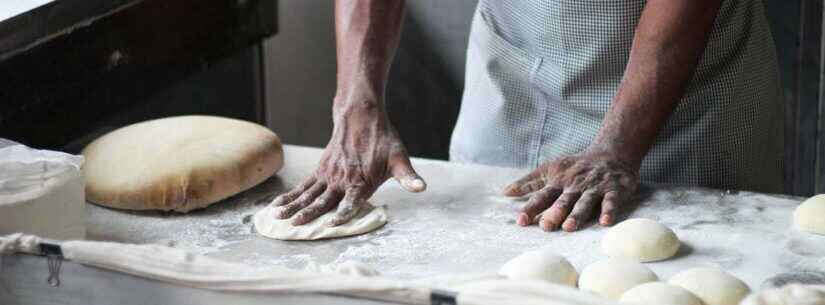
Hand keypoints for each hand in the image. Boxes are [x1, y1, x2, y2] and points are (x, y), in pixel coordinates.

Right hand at [272, 103, 425, 225]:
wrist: (361, 116)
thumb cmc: (383, 140)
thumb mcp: (399, 158)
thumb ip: (408, 177)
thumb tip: (421, 188)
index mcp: (361, 182)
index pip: (350, 202)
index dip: (342, 213)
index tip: (331, 224)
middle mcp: (342, 180)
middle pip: (323, 200)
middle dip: (309, 214)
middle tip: (295, 226)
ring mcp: (328, 175)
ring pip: (308, 194)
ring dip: (293, 206)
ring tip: (278, 217)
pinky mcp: (321, 170)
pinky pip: (303, 185)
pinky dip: (290, 195)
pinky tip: (278, 205)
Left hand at [502, 150, 638, 231]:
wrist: (612, 152)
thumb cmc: (576, 166)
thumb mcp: (550, 169)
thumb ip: (529, 183)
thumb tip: (505, 192)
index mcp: (559, 182)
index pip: (542, 196)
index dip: (531, 208)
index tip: (521, 221)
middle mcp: (575, 185)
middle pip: (563, 200)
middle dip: (554, 213)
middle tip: (545, 226)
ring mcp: (594, 188)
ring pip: (585, 202)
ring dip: (577, 214)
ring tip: (569, 227)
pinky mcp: (614, 190)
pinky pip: (611, 201)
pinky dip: (609, 211)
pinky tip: (605, 222)